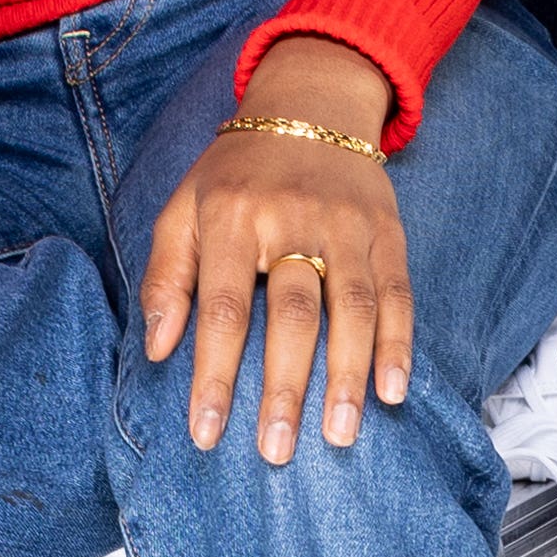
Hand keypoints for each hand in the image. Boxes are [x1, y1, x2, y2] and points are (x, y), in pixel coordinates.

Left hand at [141, 40, 413, 461]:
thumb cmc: (234, 175)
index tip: (207, 434)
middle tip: (276, 451)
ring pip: (351, 306)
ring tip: (339, 435)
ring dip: (347, 376)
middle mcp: (291, 219)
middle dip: (284, 388)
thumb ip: (167, 277)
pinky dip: (398, 343)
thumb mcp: (182, 208)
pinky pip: (397, 292)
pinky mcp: (387, 230)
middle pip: (291, 313)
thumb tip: (158, 350)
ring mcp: (345, 224)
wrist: (308, 105)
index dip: (215, 375)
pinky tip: (392, 391)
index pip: (222, 307)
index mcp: (231, 216)